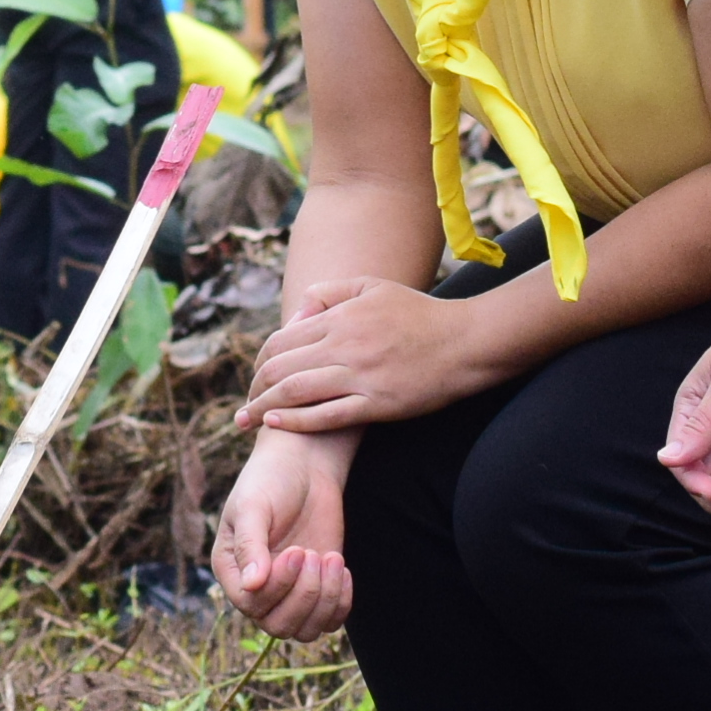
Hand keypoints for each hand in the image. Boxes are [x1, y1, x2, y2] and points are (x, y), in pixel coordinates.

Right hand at [213, 430, 351, 637]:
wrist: (305, 468)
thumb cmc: (270, 481)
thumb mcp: (254, 507)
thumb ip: (250, 545)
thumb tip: (251, 586)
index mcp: (232, 571)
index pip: (250, 604)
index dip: (277, 587)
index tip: (297, 550)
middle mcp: (257, 590)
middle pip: (278, 625)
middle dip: (304, 594)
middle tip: (314, 553)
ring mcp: (289, 593)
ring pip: (304, 630)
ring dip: (324, 600)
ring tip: (331, 558)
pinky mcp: (318, 590)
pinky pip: (329, 621)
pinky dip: (340, 603)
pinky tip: (342, 569)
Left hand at [239, 277, 483, 432]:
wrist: (466, 342)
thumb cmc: (420, 314)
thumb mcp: (373, 287)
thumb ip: (330, 292)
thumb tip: (297, 312)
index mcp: (340, 318)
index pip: (281, 340)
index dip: (260, 361)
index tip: (255, 376)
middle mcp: (344, 345)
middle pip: (280, 367)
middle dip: (254, 388)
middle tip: (244, 405)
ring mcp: (360, 376)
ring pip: (296, 392)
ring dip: (263, 407)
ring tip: (246, 421)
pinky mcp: (377, 403)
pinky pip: (327, 416)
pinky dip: (296, 420)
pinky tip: (275, 423)